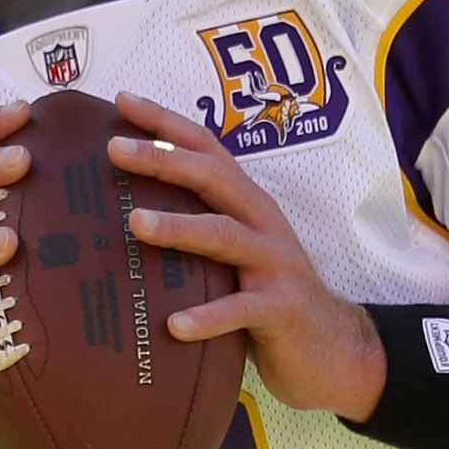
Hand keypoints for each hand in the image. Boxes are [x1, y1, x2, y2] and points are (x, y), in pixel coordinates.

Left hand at [111, 99, 382, 419]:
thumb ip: (196, 234)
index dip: (167, 123)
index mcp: (247, 204)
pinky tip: (175, 326)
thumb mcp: (233, 256)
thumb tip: (121, 219)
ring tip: (136, 224)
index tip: (123, 99)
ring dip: (179, 228)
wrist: (333, 349)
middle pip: (213, 178)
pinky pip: (241, 309)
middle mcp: (262, 223)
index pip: (206, 149)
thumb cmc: (266, 298)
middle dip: (164, 159)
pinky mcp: (281, 308)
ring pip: (224, 236)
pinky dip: (208, 317)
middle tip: (115, 149)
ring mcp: (275, 264)